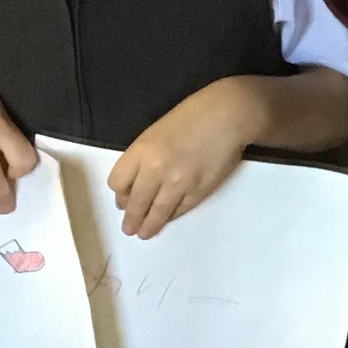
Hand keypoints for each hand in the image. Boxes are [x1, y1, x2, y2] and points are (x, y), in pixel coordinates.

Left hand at [108, 80, 259, 238]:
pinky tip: (168, 218)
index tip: (122, 199)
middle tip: (130, 227)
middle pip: (135, 203)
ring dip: (149, 225)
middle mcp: (155, 170)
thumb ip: (144, 155)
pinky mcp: (198, 192)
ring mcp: (177, 183)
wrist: (229, 115)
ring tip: (145, 233)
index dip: (119, 194)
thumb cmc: (194, 115)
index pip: (118, 183)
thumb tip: (140, 181)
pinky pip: (179, 210)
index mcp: (141, 151)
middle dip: (132, 218)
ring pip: (157, 212)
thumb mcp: (158, 131)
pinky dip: (172, 216)